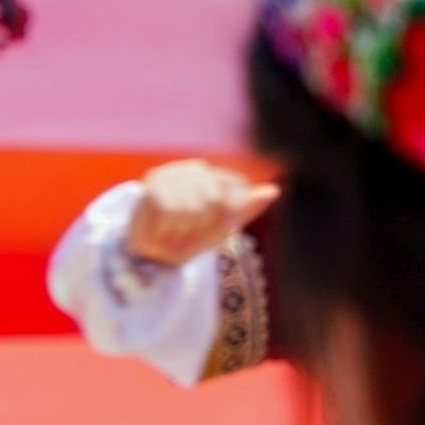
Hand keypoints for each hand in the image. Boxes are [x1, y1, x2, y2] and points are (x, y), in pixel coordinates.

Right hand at [122, 157, 278, 267]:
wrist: (150, 256)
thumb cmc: (189, 238)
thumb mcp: (222, 226)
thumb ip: (246, 207)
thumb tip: (274, 191)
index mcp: (213, 174)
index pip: (236, 190)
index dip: (228, 216)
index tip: (211, 229)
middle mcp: (193, 168)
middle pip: (216, 200)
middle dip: (205, 226)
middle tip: (189, 234)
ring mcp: (172, 174)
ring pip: (194, 208)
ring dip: (184, 230)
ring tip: (174, 233)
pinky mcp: (153, 185)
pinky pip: (172, 211)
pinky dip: (169, 229)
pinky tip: (161, 230)